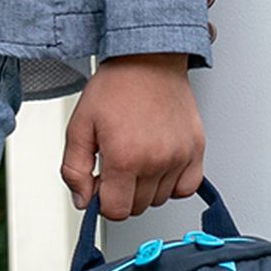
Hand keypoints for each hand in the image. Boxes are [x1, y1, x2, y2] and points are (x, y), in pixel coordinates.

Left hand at [62, 53, 203, 220]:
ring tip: (138, 156)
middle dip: (122, 193)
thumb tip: (82, 201)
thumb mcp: (79, 126)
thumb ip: (74, 170)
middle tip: (117, 165)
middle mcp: (156, 161)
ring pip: (160, 199)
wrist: (148, 59)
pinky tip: (159, 165)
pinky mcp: (196, 150)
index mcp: (125, 158)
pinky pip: (187, 188)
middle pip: (137, 207)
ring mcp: (179, 156)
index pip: (115, 211)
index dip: (102, 201)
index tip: (100, 184)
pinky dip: (173, 183)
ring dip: (146, 187)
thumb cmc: (116, 87)